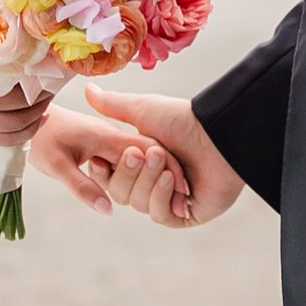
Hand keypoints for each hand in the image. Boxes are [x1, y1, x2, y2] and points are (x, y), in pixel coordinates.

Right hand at [0, 44, 51, 143]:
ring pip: (18, 128)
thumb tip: (8, 49)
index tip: (53, 66)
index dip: (42, 76)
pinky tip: (29, 122)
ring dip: (37, 116)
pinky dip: (21, 132)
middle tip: (53, 83)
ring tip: (44, 103)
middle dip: (44, 96)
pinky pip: (3, 138)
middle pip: (26, 107)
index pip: (23, 82)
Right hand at [31, 87, 245, 224]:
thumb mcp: (141, 111)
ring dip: (148, 180)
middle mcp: (152, 183)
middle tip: (139, 152)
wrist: (217, 133)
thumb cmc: (183, 119)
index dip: (103, 171)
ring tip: (163, 159)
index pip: (110, 177)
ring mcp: (169, 200)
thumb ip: (112, 106)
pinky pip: (161, 215)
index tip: (99, 160)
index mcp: (140, 162)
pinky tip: (172, 180)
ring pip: (139, 204)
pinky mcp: (185, 215)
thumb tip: (87, 90)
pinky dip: (162, 197)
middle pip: (121, 193)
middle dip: (129, 173)